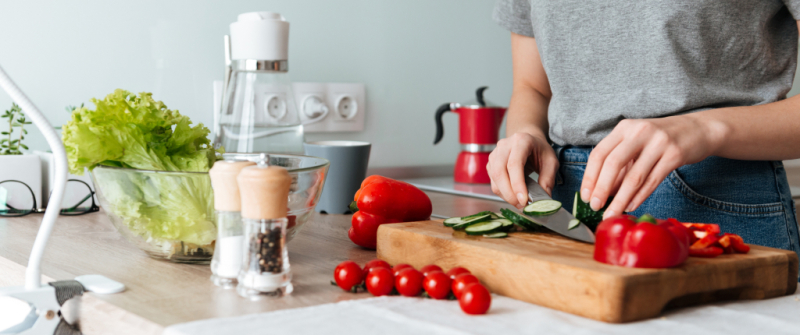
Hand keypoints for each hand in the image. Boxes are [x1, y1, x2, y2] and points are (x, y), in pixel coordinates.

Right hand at [487, 132, 558, 208]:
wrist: (528, 140)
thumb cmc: (539, 149)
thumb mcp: (551, 161)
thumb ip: (548, 179)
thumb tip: (543, 199)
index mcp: (520, 141)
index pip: (514, 164)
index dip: (517, 184)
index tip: (524, 200)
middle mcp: (504, 146)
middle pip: (499, 172)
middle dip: (509, 193)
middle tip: (522, 205)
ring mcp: (494, 154)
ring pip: (494, 179)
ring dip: (506, 195)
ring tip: (519, 202)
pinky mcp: (491, 164)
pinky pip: (493, 182)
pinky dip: (503, 193)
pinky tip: (513, 195)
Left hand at [580, 115, 723, 218]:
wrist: (698, 129)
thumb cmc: (660, 140)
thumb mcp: (636, 145)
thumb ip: (619, 166)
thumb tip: (601, 192)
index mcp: (624, 128)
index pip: (599, 153)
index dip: (590, 177)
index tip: (585, 196)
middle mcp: (639, 132)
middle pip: (613, 163)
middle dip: (601, 188)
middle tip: (594, 207)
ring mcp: (658, 142)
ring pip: (634, 176)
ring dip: (620, 199)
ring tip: (612, 213)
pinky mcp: (675, 154)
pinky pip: (653, 180)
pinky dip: (640, 196)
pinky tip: (630, 206)